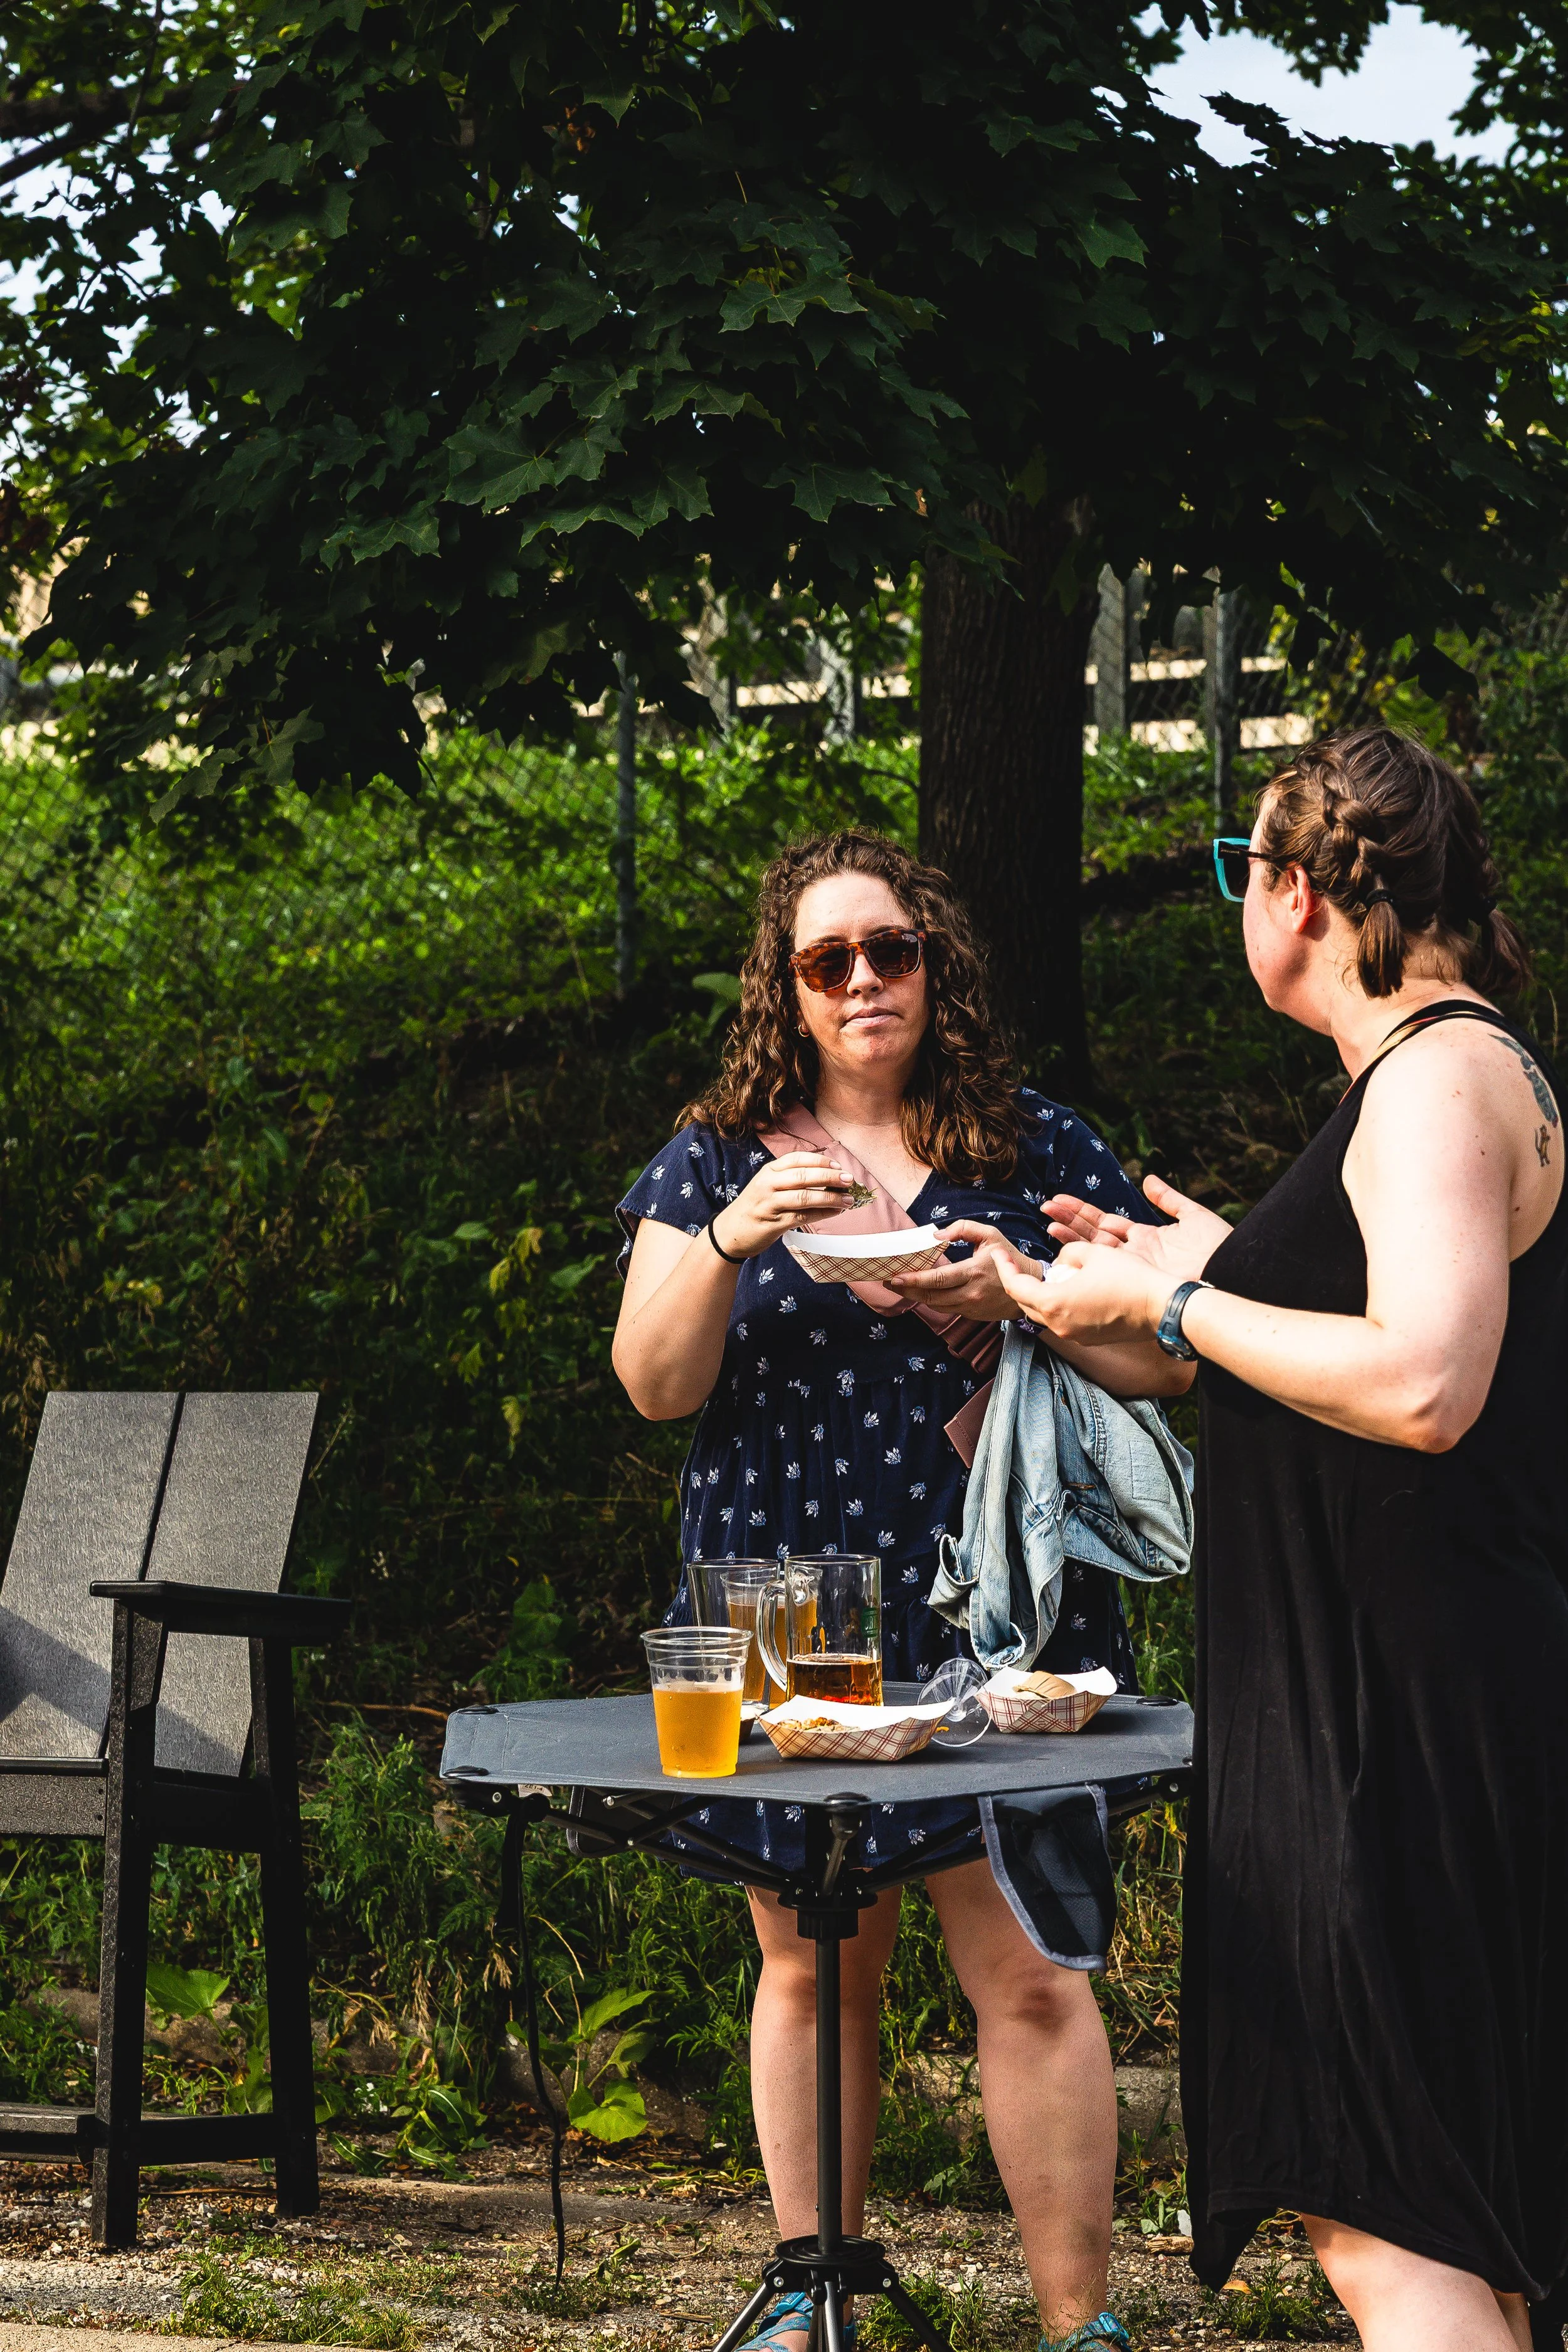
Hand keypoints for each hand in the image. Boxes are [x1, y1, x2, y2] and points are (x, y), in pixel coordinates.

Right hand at [710, 1150, 853, 1259]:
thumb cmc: (755, 1207)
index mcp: (768, 1171)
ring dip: (830, 1198)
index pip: (797, 1159)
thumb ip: (790, 1179)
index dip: (820, 1161)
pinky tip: (834, 1212)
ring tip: (848, 1200)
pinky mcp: (774, 1223)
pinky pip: (803, 1216)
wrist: (729, 1232)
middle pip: (803, 1176)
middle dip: (829, 1177)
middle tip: (849, 1180)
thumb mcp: (767, 1185)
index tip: (838, 1166)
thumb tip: (827, 1176)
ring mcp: (770, 1204)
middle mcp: (767, 1184)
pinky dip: (822, 1214)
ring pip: (805, 1197)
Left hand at [885, 1219, 1026, 1318]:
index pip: (938, 1279)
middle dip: (907, 1289)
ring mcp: (971, 1307)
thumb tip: (936, 1236)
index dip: (914, 1279)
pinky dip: (932, 1301)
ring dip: (916, 1296)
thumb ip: (963, 1229)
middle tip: (888, 1281)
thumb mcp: (989, 1234)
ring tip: (899, 1286)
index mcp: (974, 1271)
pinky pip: (946, 1309)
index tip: (895, 1276)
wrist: (1029, 1284)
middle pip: (931, 1296)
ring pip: (936, 1306)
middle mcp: (971, 1293)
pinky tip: (921, 1291)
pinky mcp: (972, 1314)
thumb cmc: (1007, 1256)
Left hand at [994, 1242, 1166, 1347]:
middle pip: (1025, 1304)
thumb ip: (1066, 1254)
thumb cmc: (1128, 1276)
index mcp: (1053, 1303)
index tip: (998, 1253)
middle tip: (1014, 1264)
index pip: (1015, 1286)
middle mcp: (1059, 1325)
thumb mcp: (1093, 1252)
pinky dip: (1059, 1305)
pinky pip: (1064, 1321)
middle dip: (1018, 1283)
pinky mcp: (1090, 1339)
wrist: (1162, 1307)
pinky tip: (1068, 1289)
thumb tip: (1060, 1263)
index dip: (1004, 1267)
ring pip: (1044, 1314)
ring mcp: (1075, 1335)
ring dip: (1039, 1295)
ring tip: (1043, 1275)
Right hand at [1042, 1172, 1231, 1285]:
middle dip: (1070, 1220)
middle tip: (1046, 1207)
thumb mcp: (1193, 1216)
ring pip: (1092, 1246)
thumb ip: (1168, 1199)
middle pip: (1094, 1233)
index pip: (1107, 1222)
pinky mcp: (1131, 1273)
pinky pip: (1100, 1260)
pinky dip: (1079, 1249)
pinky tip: (1061, 1240)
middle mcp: (1134, 1252)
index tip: (1062, 1200)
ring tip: (1048, 1220)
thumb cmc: (1217, 1248)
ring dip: (1069, 1233)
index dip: (1084, 1211)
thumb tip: (1149, 1179)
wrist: (1227, 1272)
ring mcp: (1130, 1264)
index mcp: (1146, 1237)